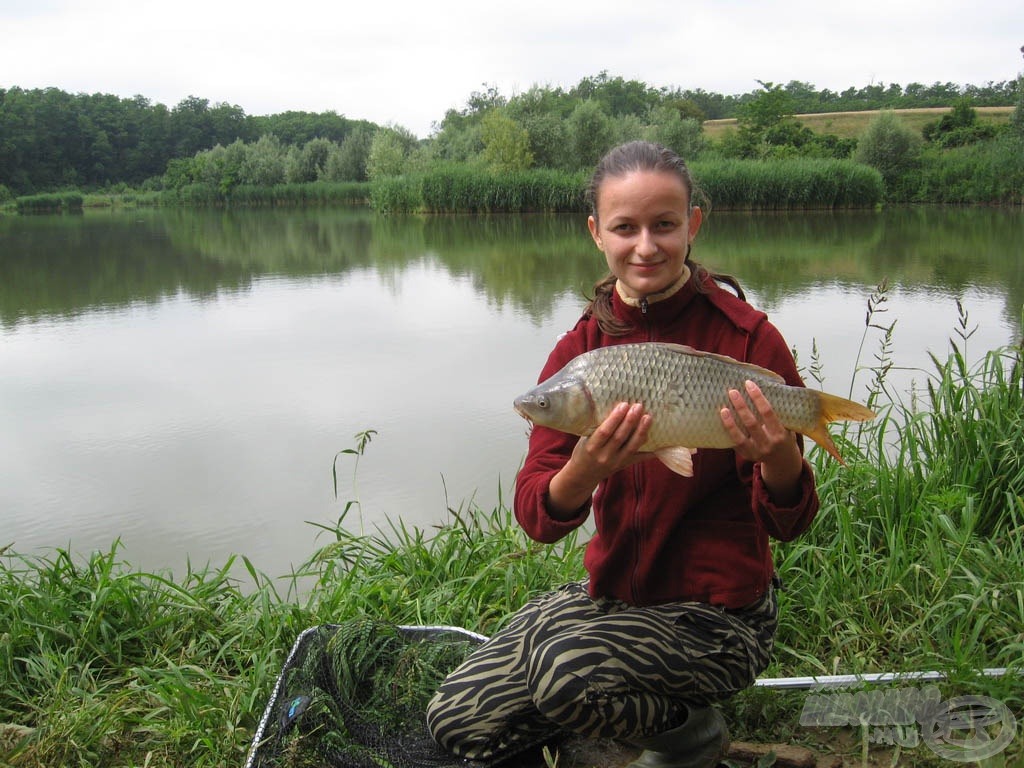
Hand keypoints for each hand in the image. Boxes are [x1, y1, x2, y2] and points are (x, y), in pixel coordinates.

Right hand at [547, 402, 650, 518]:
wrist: (583, 475)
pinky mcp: (625, 466)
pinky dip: (650, 450)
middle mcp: (605, 456)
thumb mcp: (585, 439)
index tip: (623, 404)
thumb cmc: (584, 451)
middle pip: (620, 437)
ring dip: (641, 431)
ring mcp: (616, 462)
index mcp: (592, 447)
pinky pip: (640, 457)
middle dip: (630, 421)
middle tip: (638, 406)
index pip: (605, 432)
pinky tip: (661, 441)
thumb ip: (597, 427)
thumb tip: (615, 406)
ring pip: (632, 446)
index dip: (615, 418)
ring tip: (648, 417)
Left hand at [720, 380, 802, 502]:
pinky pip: (735, 443)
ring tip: (723, 409)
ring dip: (730, 422)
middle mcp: (768, 444)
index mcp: (781, 434)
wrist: (783, 460)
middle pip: (752, 424)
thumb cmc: (784, 435)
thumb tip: (765, 384)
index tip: (749, 384)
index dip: (758, 397)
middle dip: (741, 407)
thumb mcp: (788, 425)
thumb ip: (779, 411)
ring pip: (740, 437)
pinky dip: (729, 432)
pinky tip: (722, 420)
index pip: (768, 412)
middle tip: (732, 392)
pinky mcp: (747, 456)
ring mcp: (756, 452)